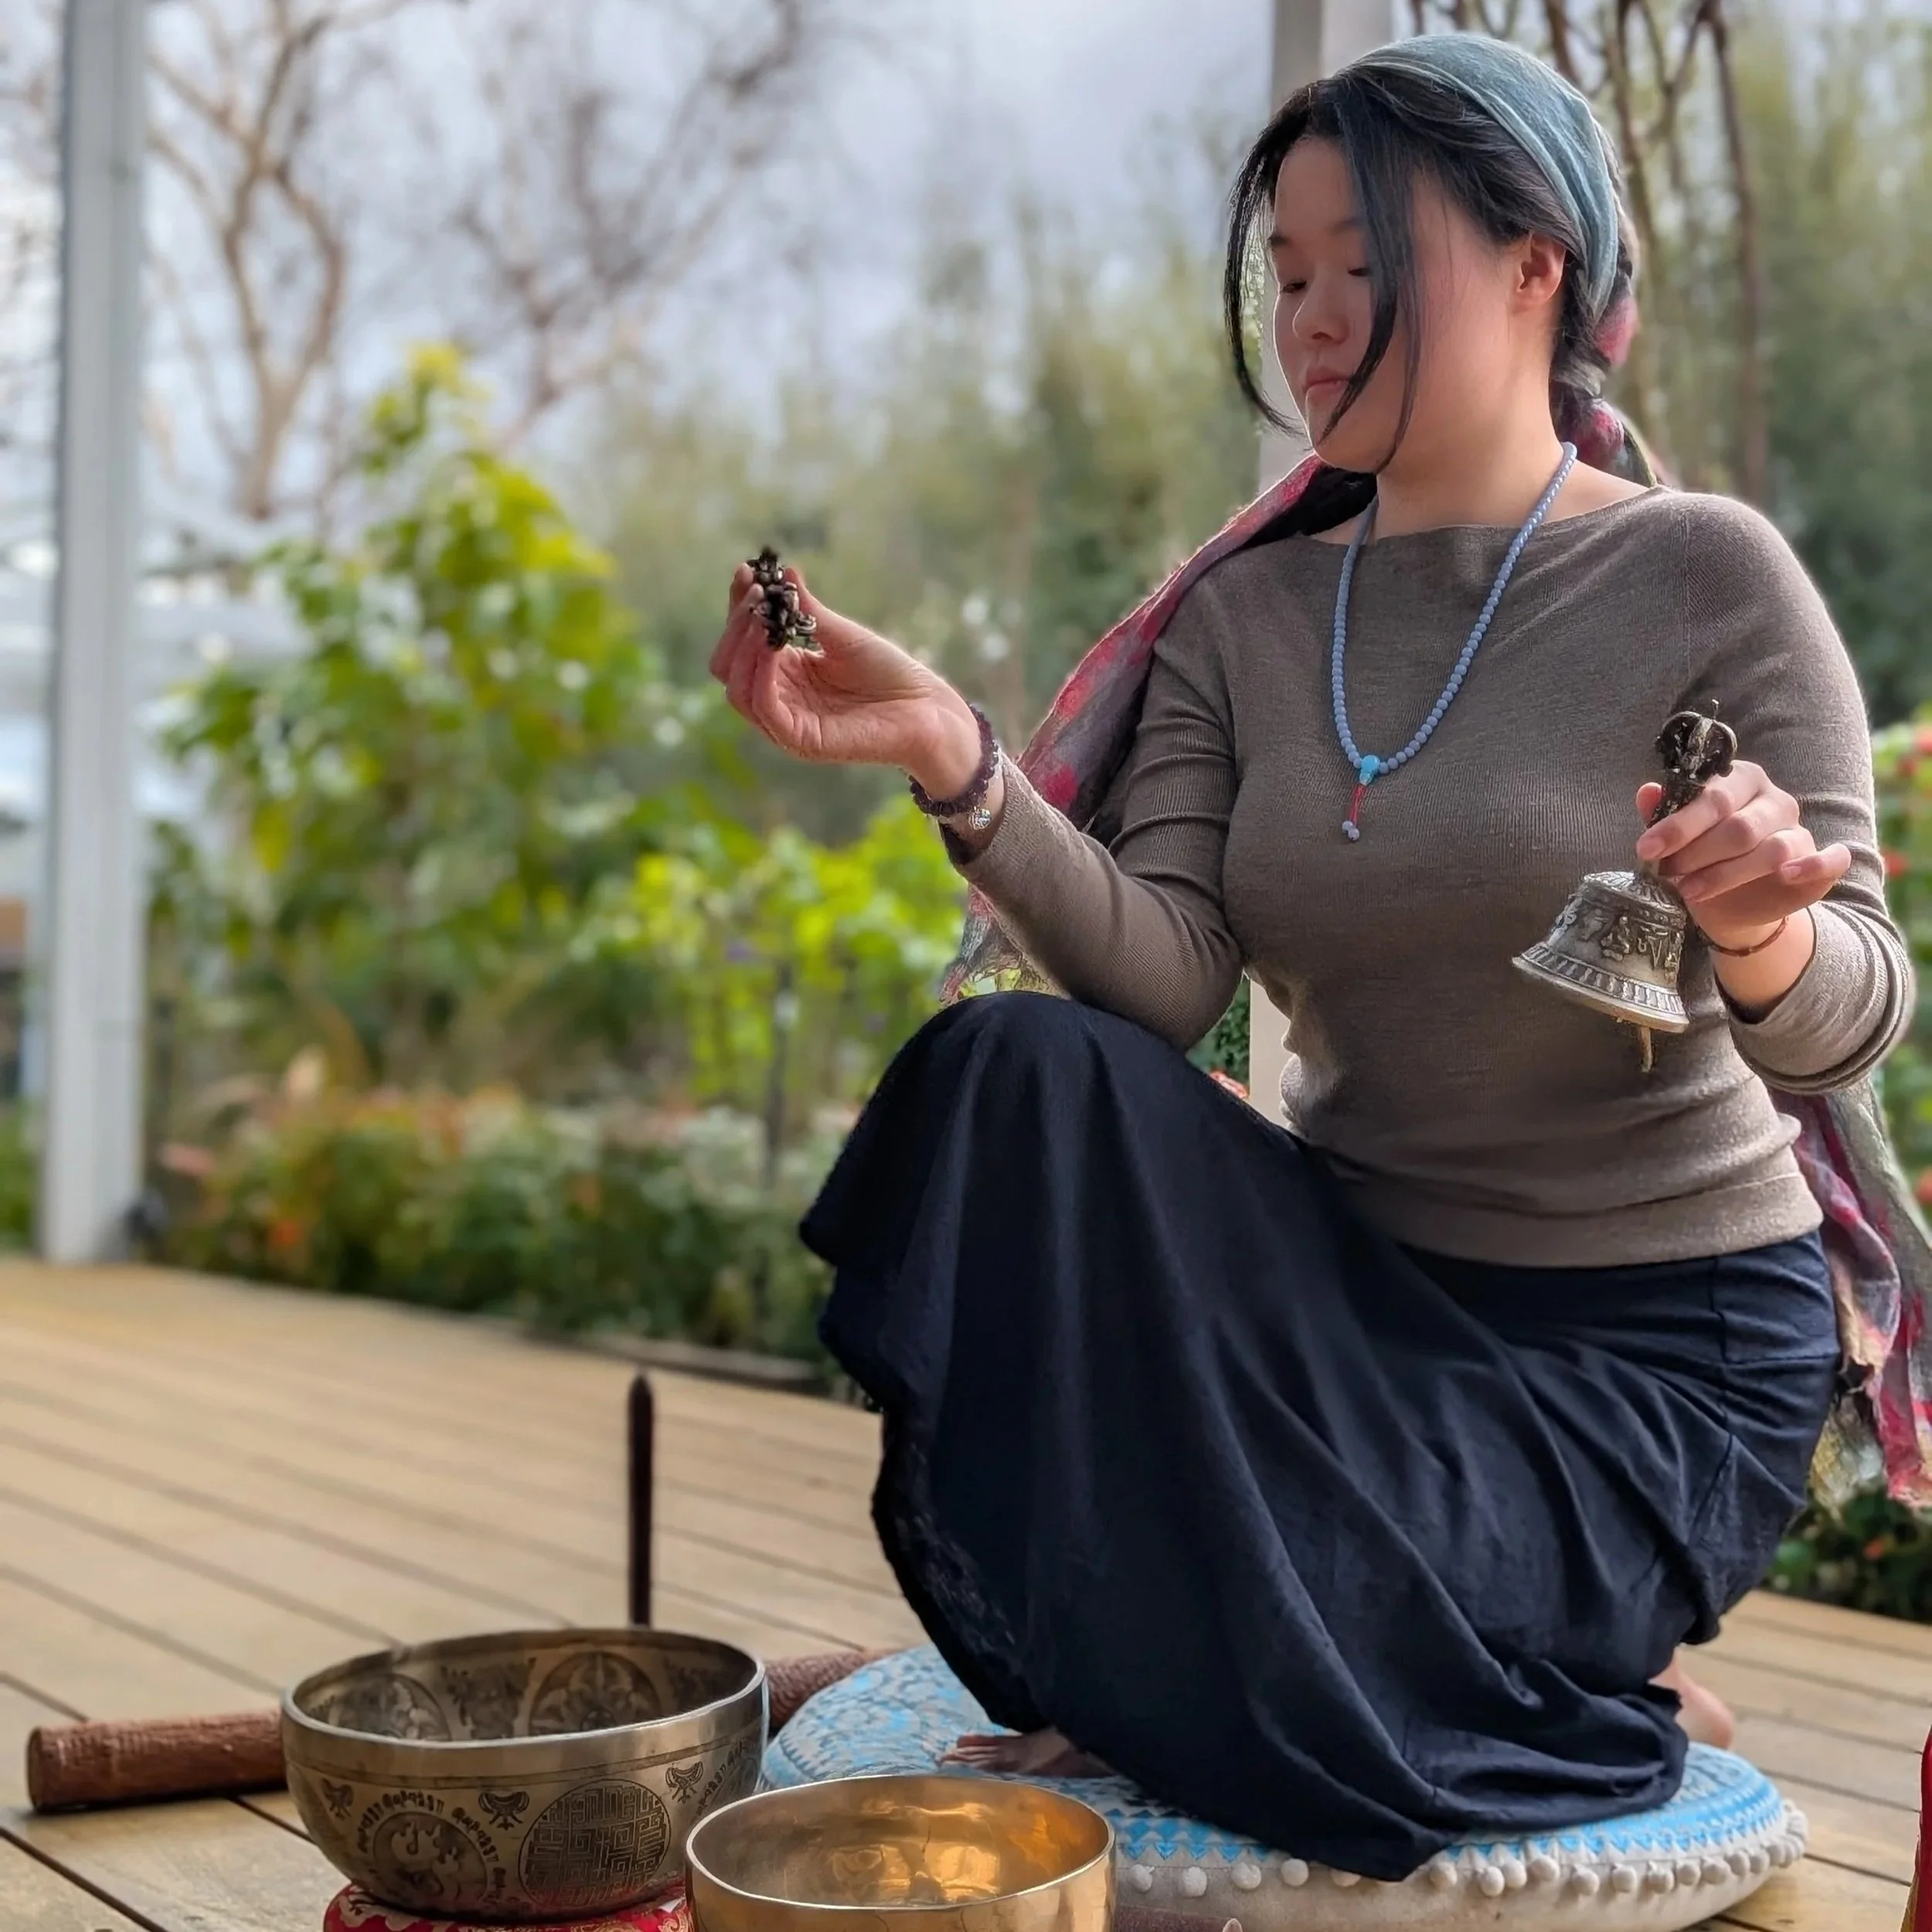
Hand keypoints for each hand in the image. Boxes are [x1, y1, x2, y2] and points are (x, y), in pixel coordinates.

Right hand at [709, 562, 978, 786]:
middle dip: (736, 626)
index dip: (739, 608)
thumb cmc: (890, 674)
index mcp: (784, 675)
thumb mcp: (843, 635)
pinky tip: (771, 645)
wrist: (927, 709)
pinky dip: (760, 675)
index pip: (742, 643)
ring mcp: (786, 723)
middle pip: (729, 666)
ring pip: (738, 689)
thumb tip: (786, 572)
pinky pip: (765, 709)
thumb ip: (809, 612)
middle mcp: (779, 700)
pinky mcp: (800, 741)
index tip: (746, 572)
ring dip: (743, 648)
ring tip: (761, 614)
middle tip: (757, 593)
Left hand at [1633, 759, 1849, 948]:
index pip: (1713, 796)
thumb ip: (1664, 814)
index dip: (1678, 824)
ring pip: (1772, 849)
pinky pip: (1832, 858)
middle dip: (1697, 853)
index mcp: (1740, 781)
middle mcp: (1774, 801)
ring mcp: (1800, 830)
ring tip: (1689, 890)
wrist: (1732, 902)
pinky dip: (1813, 865)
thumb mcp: (1677, 838)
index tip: (1645, 848)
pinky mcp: (1822, 862)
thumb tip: (1647, 792)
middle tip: (1665, 872)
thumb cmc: (1701, 858)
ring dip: (1726, 874)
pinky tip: (1786, 875)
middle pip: (1739, 826)